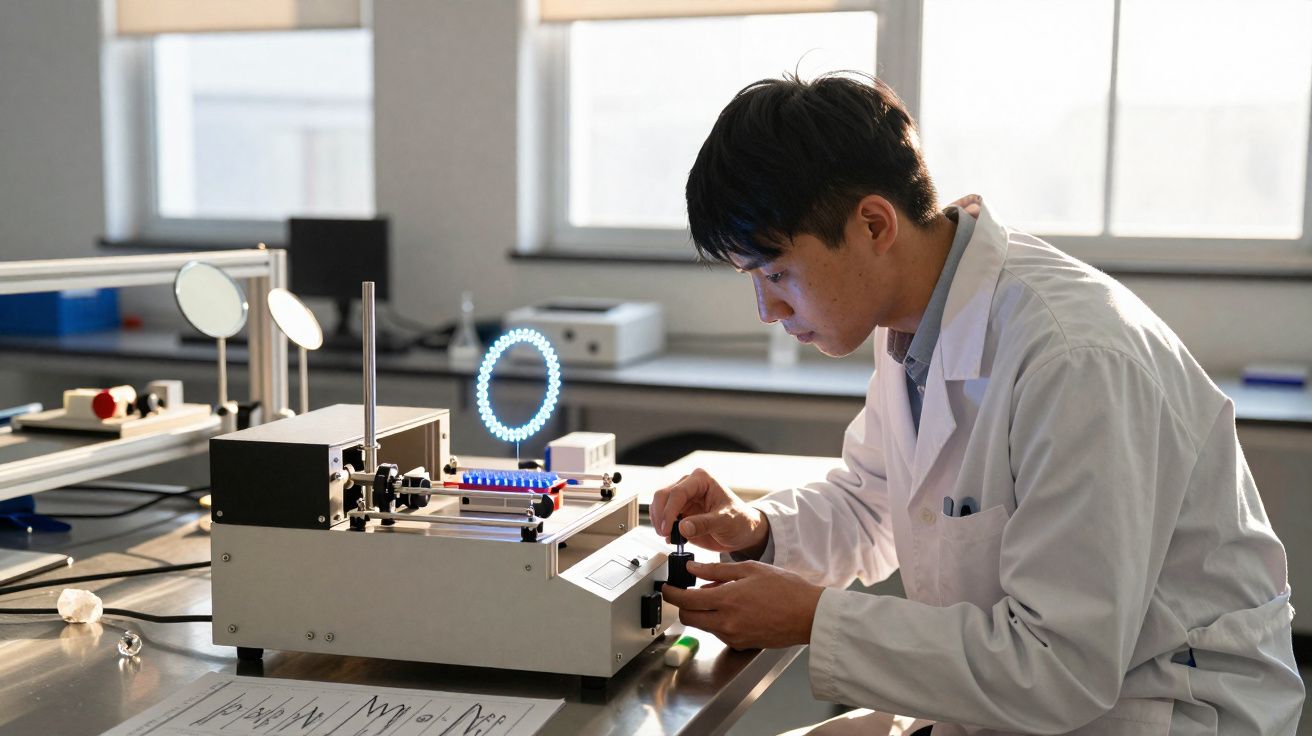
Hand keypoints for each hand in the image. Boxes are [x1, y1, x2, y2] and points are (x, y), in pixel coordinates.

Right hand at [650, 469, 768, 555]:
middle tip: (664, 534)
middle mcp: (689, 486)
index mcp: (701, 480)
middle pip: (663, 496)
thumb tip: (682, 527)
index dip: (669, 511)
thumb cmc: (740, 520)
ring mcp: (683, 499)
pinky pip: (663, 518)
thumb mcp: (725, 522)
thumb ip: (704, 524)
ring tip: (670, 537)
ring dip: (660, 522)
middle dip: (661, 516)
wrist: (744, 532)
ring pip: (659, 506)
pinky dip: (663, 528)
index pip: (678, 492)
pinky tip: (672, 538)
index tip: (667, 529)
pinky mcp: (680, 513)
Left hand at [661, 560, 823, 649]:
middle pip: (689, 618)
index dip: (671, 594)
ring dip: (704, 612)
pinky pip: (720, 632)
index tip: (667, 588)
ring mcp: (734, 637)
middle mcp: (727, 623)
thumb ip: (717, 570)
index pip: (686, 601)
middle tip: (688, 591)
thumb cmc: (786, 589)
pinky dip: (719, 620)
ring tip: (723, 594)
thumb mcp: (750, 569)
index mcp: (727, 601)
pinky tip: (734, 607)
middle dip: (683, 605)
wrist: (809, 615)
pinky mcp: (742, 644)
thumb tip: (693, 568)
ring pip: (705, 625)